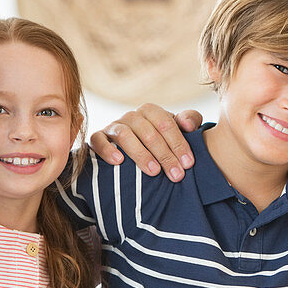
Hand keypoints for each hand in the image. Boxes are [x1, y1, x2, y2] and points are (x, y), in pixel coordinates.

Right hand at [88, 104, 203, 181]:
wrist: (135, 148)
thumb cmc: (161, 140)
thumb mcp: (178, 129)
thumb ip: (190, 120)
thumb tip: (188, 125)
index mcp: (150, 111)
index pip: (165, 124)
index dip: (178, 143)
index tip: (188, 164)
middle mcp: (131, 116)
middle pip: (148, 132)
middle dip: (164, 155)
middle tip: (176, 175)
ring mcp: (113, 126)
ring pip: (125, 135)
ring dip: (141, 154)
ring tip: (153, 172)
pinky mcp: (98, 138)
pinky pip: (98, 140)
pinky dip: (107, 149)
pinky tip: (119, 162)